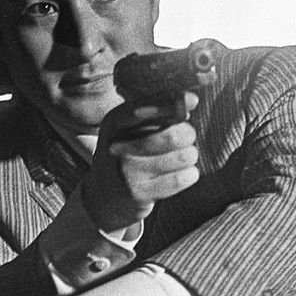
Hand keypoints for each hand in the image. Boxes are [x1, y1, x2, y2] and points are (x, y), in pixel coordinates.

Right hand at [82, 92, 199, 230]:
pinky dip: (190, 174)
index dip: (173, 103)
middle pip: (172, 135)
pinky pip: (181, 178)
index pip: (146, 107)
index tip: (192, 100)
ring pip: (182, 157)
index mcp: (114, 122)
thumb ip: (157, 109)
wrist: (103, 195)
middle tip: (185, 137)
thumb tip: (190, 100)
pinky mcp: (138, 194)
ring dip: (190, 155)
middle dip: (187, 134)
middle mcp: (117, 146)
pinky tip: (183, 173)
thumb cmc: (127, 152)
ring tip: (182, 157)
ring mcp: (126, 172)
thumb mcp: (130, 126)